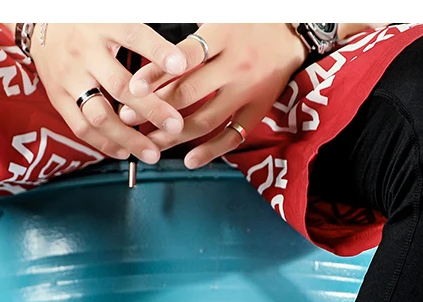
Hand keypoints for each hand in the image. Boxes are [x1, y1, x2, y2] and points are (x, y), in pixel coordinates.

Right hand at [31, 24, 188, 161]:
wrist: (39, 26)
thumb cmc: (87, 25)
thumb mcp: (112, 19)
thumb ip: (142, 40)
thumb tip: (179, 62)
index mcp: (102, 26)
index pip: (134, 35)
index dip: (158, 52)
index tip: (181, 65)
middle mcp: (84, 53)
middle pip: (119, 86)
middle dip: (150, 109)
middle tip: (175, 126)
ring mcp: (69, 78)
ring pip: (99, 115)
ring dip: (128, 138)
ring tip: (151, 152)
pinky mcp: (57, 98)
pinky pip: (81, 128)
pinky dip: (104, 144)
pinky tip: (124, 152)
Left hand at [117, 24, 306, 167]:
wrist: (293, 32)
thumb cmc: (248, 24)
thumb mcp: (219, 21)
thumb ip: (189, 46)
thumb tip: (152, 68)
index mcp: (223, 37)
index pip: (183, 58)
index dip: (155, 74)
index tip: (133, 87)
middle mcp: (235, 66)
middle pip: (189, 93)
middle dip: (154, 108)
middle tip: (129, 117)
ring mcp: (247, 92)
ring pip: (205, 120)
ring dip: (174, 135)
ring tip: (149, 142)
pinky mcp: (257, 111)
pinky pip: (232, 137)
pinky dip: (210, 151)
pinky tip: (189, 160)